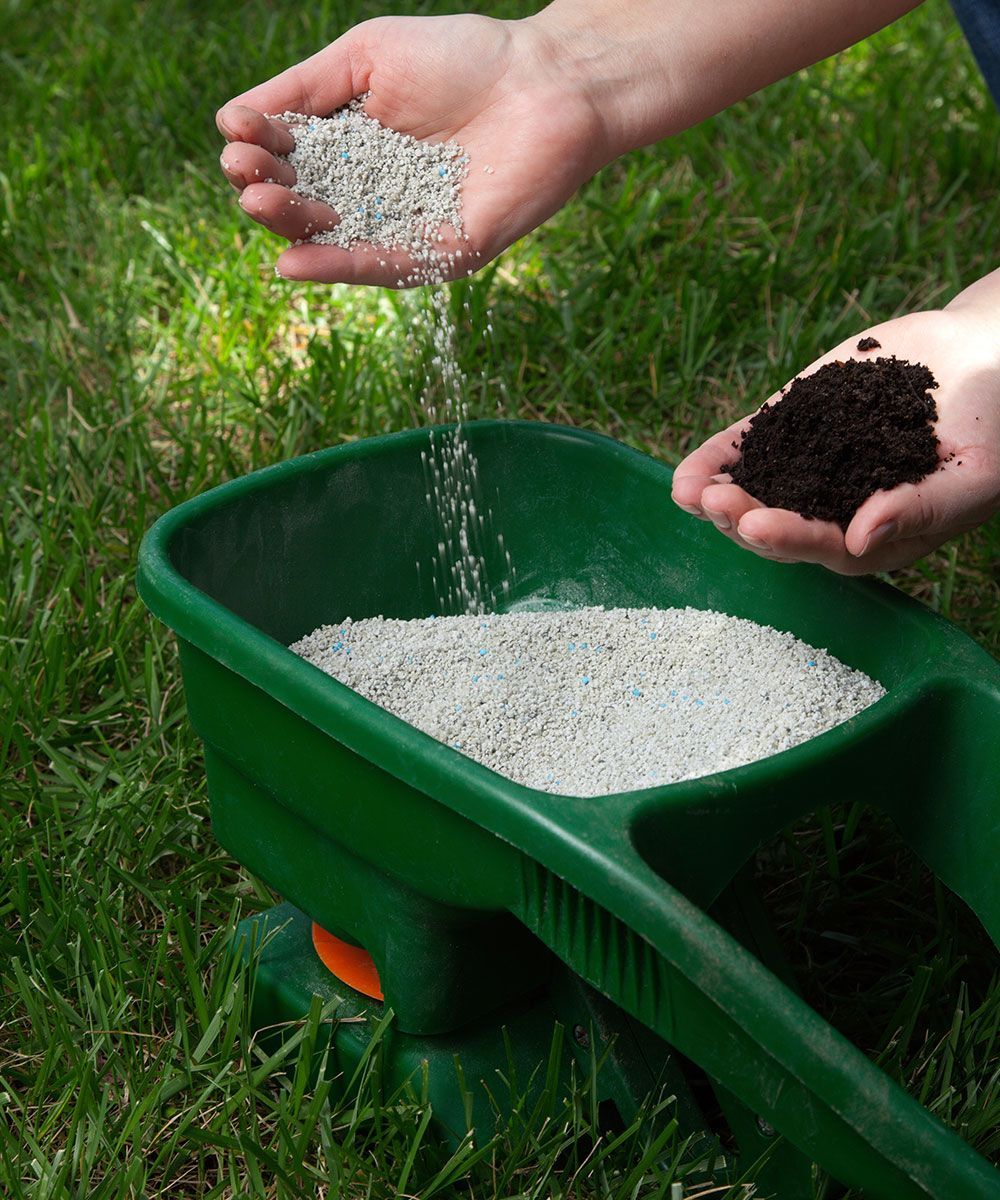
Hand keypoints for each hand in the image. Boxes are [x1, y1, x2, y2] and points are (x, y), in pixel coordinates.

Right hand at [216, 14, 609, 285]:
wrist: (547, 80)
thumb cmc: (463, 59)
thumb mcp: (366, 60)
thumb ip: (304, 90)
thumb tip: (231, 120)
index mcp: (354, 148)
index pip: (291, 160)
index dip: (259, 150)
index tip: (240, 133)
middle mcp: (375, 194)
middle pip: (305, 205)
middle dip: (266, 191)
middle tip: (245, 175)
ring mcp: (407, 227)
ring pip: (336, 240)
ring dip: (292, 227)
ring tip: (257, 204)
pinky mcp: (443, 253)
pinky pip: (385, 265)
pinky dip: (339, 266)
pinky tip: (295, 260)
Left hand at [672, 304, 999, 574]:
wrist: (978, 356)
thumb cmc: (989, 424)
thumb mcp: (974, 474)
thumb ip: (919, 509)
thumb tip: (858, 538)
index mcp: (877, 535)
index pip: (825, 547)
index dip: (789, 538)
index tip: (756, 525)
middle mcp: (834, 511)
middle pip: (778, 528)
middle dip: (741, 518)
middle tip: (712, 503)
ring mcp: (807, 471)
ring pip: (753, 494)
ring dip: (716, 498)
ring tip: (688, 493)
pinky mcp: (790, 429)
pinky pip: (746, 450)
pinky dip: (716, 461)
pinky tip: (685, 475)